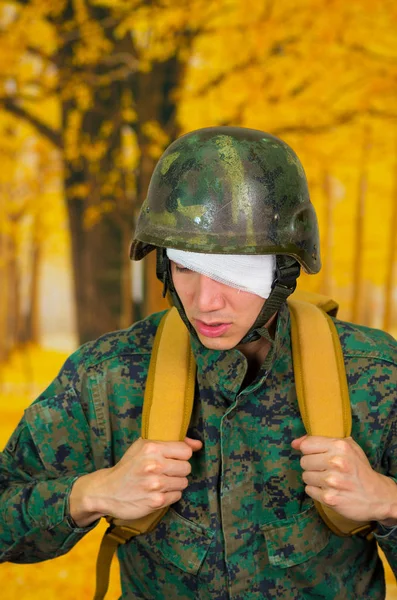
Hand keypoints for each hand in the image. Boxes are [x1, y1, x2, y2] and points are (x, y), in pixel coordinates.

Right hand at [69, 437, 201, 526]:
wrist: (106, 490)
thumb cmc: (128, 466)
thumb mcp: (143, 446)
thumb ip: (171, 442)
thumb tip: (197, 444)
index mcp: (152, 448)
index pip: (186, 451)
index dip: (181, 455)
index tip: (172, 458)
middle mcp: (154, 465)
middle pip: (187, 467)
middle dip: (178, 470)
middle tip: (165, 471)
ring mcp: (156, 484)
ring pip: (183, 482)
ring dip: (174, 483)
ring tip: (160, 482)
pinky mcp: (156, 501)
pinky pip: (177, 496)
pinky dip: (170, 495)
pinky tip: (157, 492)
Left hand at [291, 435, 396, 524]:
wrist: (378, 496)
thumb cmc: (359, 469)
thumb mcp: (347, 448)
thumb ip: (321, 441)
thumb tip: (295, 443)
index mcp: (340, 446)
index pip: (306, 445)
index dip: (309, 451)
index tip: (315, 455)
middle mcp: (335, 462)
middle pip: (304, 461)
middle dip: (312, 466)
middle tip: (325, 470)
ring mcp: (332, 481)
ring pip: (305, 476)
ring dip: (314, 479)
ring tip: (328, 481)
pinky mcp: (329, 498)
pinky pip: (309, 490)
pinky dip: (316, 491)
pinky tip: (329, 490)